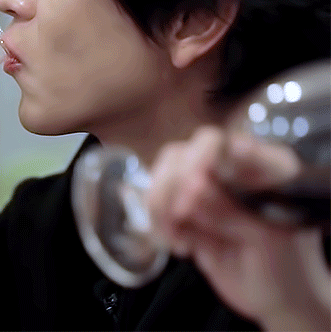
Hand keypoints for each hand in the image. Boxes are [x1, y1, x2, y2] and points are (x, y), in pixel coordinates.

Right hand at [146, 127, 329, 329]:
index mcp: (264, 168)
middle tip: (181, 211)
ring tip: (176, 239)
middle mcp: (230, 170)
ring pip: (164, 175)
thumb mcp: (267, 236)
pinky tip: (179, 247)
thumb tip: (191, 187)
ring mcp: (204, 189)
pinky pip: (156, 206)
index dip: (210, 154)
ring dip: (160, 206)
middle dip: (176, 182)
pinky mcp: (183, 211)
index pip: (233, 146)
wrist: (274, 297)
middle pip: (186, 153)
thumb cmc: (287, 264)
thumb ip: (230, 210)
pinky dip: (158, 226)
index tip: (198, 175)